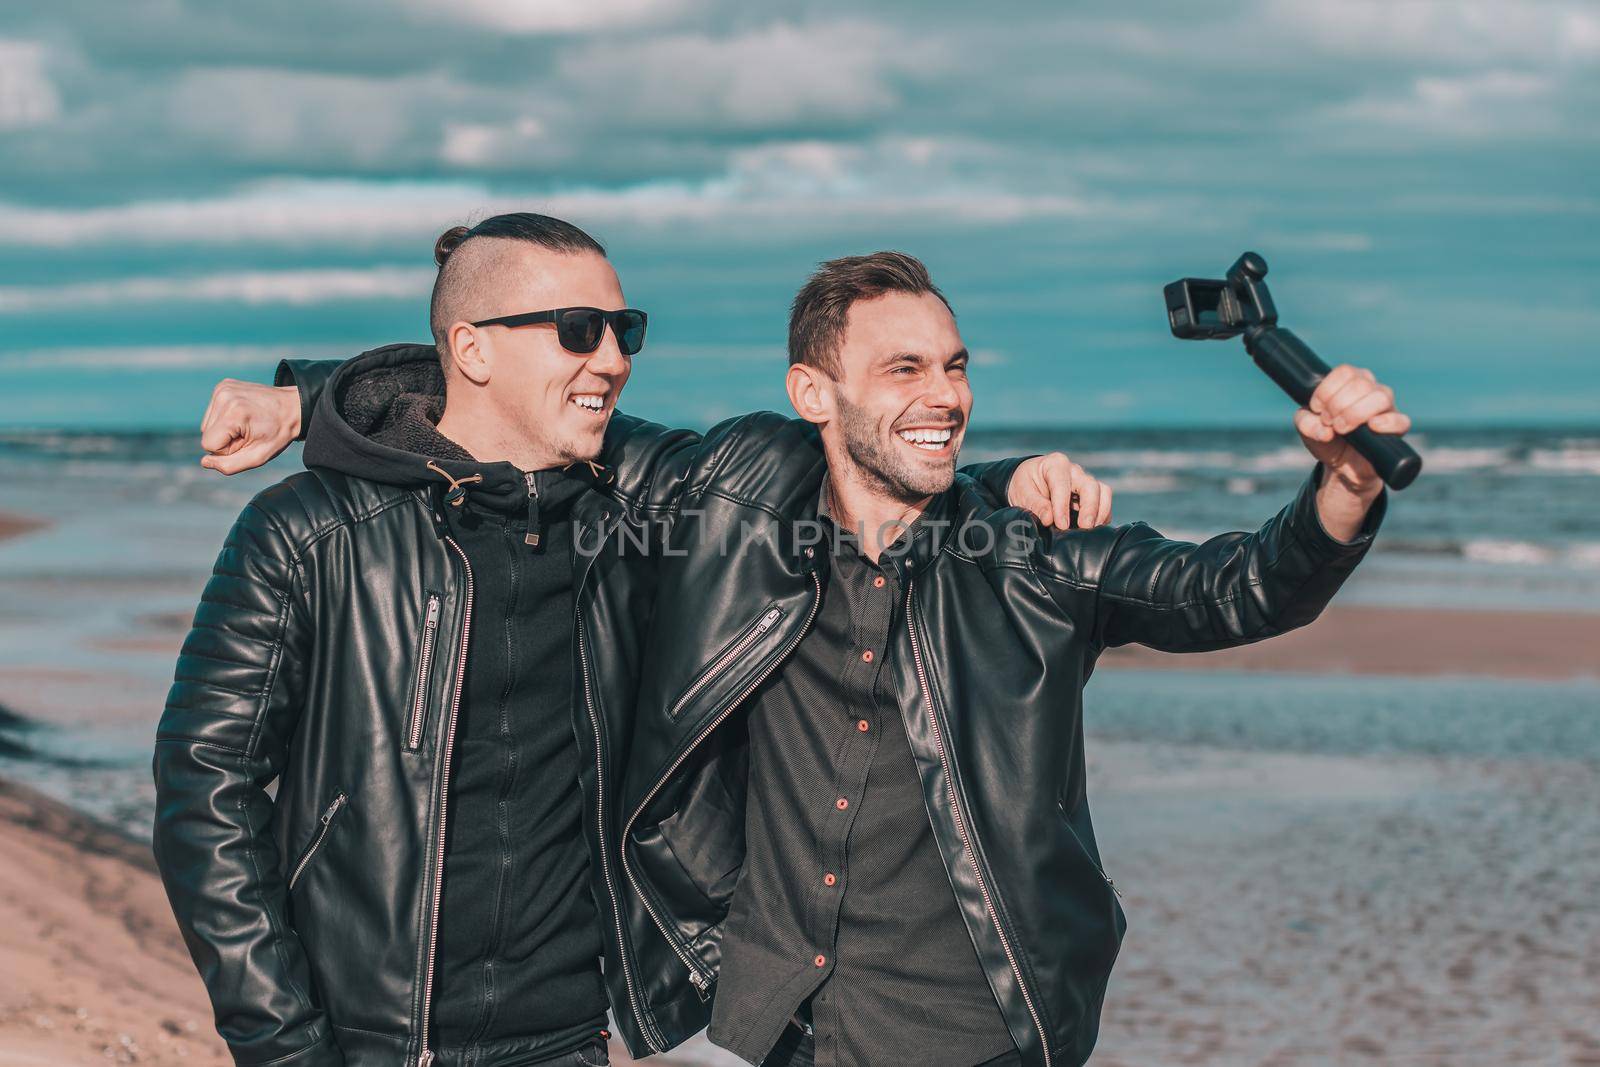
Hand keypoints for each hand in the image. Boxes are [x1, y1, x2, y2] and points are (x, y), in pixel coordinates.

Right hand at [200, 379, 301, 474]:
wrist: (294, 406)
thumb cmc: (279, 433)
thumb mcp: (259, 456)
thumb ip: (229, 466)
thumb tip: (205, 462)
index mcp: (233, 413)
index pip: (208, 445)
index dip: (227, 450)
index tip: (247, 441)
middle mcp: (224, 396)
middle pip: (206, 434)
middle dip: (226, 439)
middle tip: (250, 432)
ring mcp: (222, 388)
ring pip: (207, 425)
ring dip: (225, 430)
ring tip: (247, 424)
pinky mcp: (222, 386)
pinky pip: (212, 413)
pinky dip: (225, 419)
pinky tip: (243, 415)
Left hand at [1008, 453, 1111, 529]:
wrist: (1029, 482)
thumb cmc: (1025, 485)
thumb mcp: (1022, 493)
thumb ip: (1035, 504)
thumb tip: (1048, 519)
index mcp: (1055, 464)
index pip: (1062, 484)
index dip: (1063, 506)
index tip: (1061, 525)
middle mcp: (1074, 470)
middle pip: (1090, 486)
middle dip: (1089, 508)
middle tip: (1084, 527)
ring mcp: (1084, 480)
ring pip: (1102, 491)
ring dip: (1100, 511)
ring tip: (1092, 529)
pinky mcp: (1091, 493)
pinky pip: (1104, 501)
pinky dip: (1103, 514)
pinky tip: (1095, 528)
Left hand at [1293, 364, 1411, 495]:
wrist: (1341, 464)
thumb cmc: (1327, 438)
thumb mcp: (1308, 428)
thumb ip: (1305, 422)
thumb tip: (1325, 430)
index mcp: (1351, 381)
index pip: (1345, 372)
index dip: (1327, 391)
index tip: (1317, 409)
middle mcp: (1371, 389)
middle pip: (1360, 384)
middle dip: (1338, 405)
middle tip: (1329, 422)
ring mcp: (1387, 407)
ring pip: (1380, 397)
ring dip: (1355, 414)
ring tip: (1341, 429)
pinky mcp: (1397, 428)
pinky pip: (1401, 420)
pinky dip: (1386, 422)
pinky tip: (1372, 427)